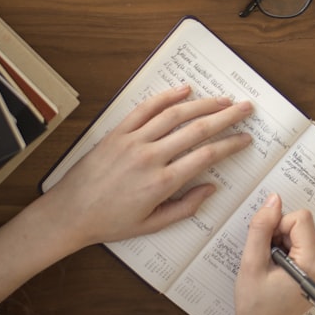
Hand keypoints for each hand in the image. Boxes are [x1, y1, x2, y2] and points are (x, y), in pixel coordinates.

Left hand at [44, 85, 252, 248]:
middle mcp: (150, 157)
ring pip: (175, 115)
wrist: (69, 213)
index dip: (230, 145)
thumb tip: (211, 188)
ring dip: (203, 104)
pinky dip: (166, 97)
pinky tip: (184, 90)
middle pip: (197, 129)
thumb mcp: (152, 225)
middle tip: (245, 108)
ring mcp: (133, 141)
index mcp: (162, 183)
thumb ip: (185, 207)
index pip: (206, 156)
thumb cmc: (110, 222)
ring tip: (223, 99)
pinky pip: (145, 109)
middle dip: (226, 117)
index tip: (245, 138)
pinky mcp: (118, 132)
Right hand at [224, 193, 314, 314]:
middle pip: (302, 226)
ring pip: (303, 234)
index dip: (278, 226)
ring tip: (273, 268)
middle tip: (268, 261)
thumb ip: (261, 228)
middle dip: (280, 236)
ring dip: (284, 244)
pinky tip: (281, 270)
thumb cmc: (255, 304)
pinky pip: (306, 244)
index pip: (301, 219)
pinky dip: (290, 251)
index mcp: (314, 264)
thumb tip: (274, 199)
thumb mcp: (251, 263)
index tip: (268, 247)